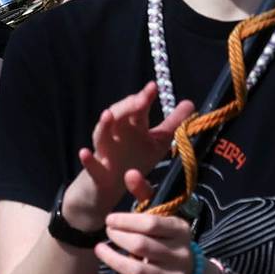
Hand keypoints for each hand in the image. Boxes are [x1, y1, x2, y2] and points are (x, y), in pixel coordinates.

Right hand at [61, 82, 193, 224]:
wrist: (108, 186)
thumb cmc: (134, 158)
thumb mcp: (156, 142)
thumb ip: (172, 124)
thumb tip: (190, 103)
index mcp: (131, 127)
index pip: (137, 108)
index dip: (144, 97)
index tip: (153, 87)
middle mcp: (116, 135)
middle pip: (120, 116)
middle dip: (129, 107)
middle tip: (141, 100)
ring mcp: (105, 152)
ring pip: (102, 136)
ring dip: (104, 125)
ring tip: (107, 114)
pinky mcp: (97, 173)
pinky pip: (91, 166)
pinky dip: (88, 160)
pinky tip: (84, 152)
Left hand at [89, 186, 200, 273]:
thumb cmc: (167, 238)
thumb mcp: (161, 215)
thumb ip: (144, 194)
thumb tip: (129, 172)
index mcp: (181, 231)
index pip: (152, 224)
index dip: (126, 220)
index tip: (109, 219)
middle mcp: (179, 257)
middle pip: (142, 247)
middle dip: (118, 238)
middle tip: (106, 231)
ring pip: (137, 272)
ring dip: (113, 260)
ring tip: (99, 249)